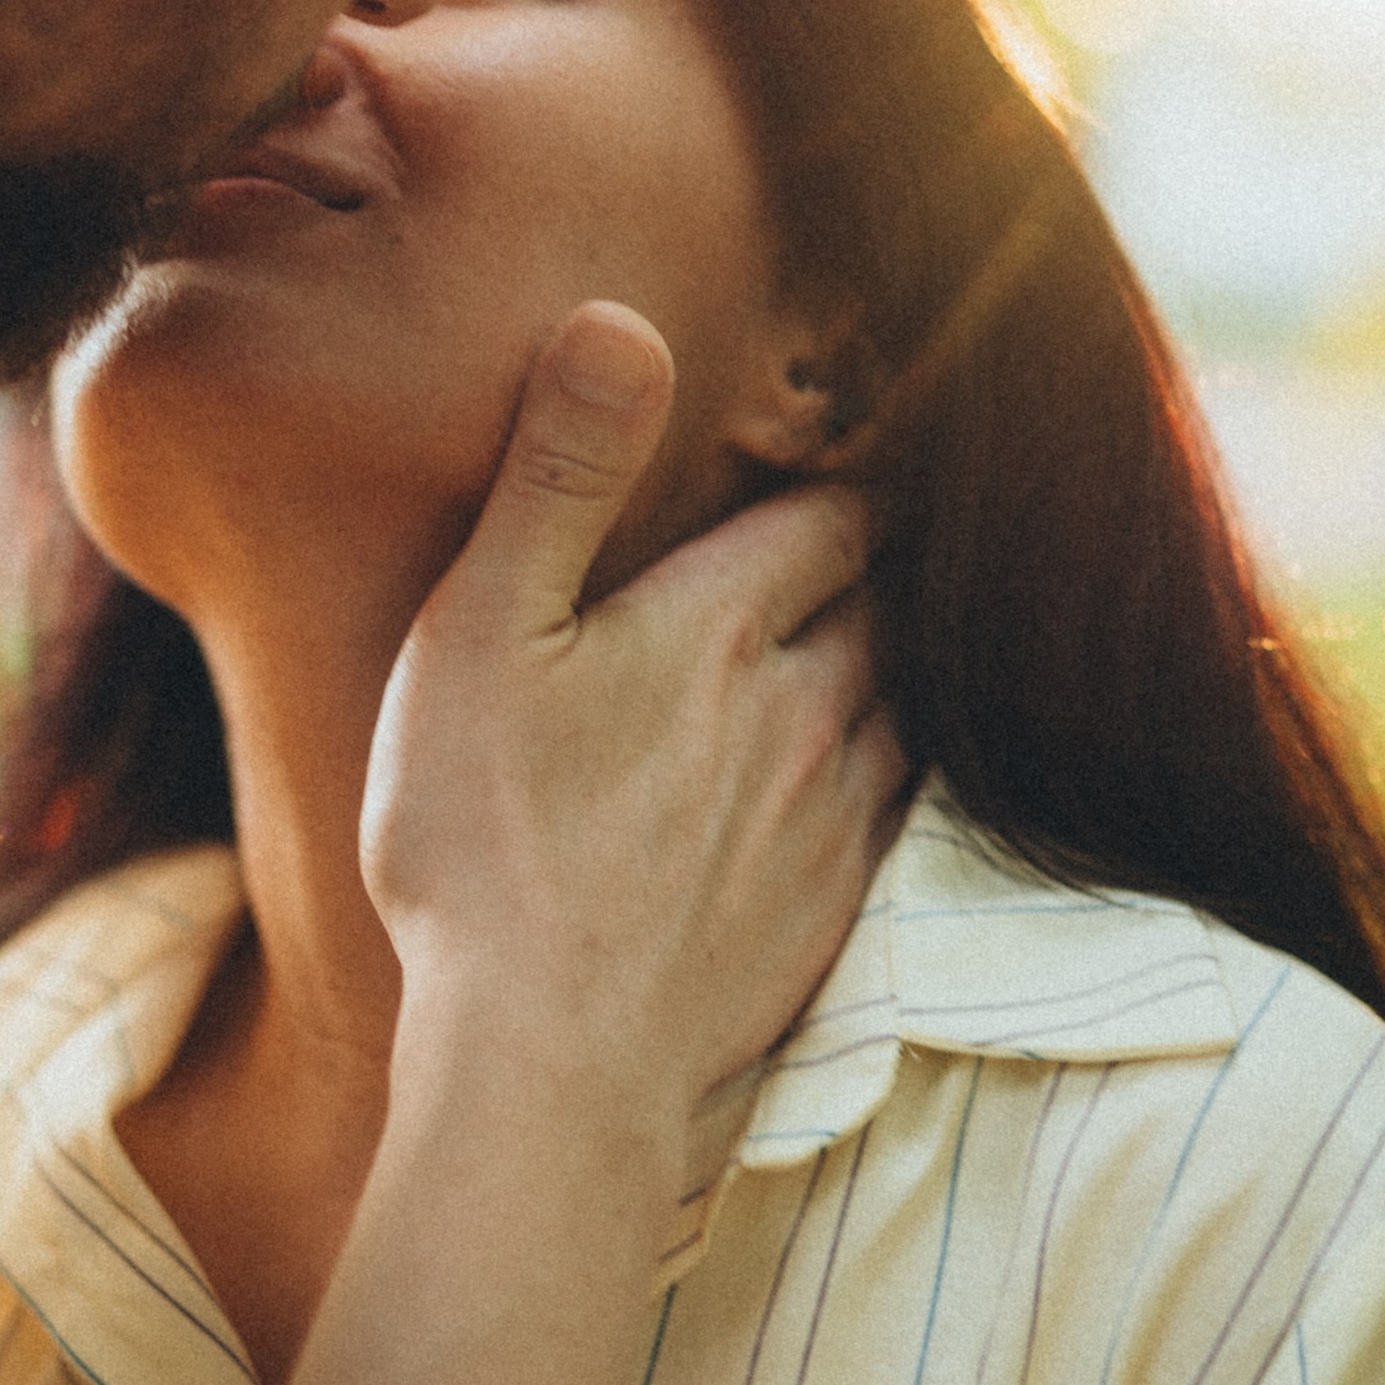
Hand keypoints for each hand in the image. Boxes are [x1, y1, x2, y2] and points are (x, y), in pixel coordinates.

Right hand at [363, 300, 902, 1117]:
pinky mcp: (834, 919)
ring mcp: (831, 821)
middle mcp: (804, 711)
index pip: (830, 515)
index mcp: (720, 626)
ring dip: (894, 671)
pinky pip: (902, 817)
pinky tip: (853, 786)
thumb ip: (558, 476)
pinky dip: (890, 777)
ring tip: (864, 647)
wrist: (552, 1067)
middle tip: (859, 538)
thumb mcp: (480, 636)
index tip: (836, 450)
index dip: (837, 476)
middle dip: (876, 567)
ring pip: (905, 708)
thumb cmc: (482, 849)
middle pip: (885, 607)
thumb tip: (618, 318)